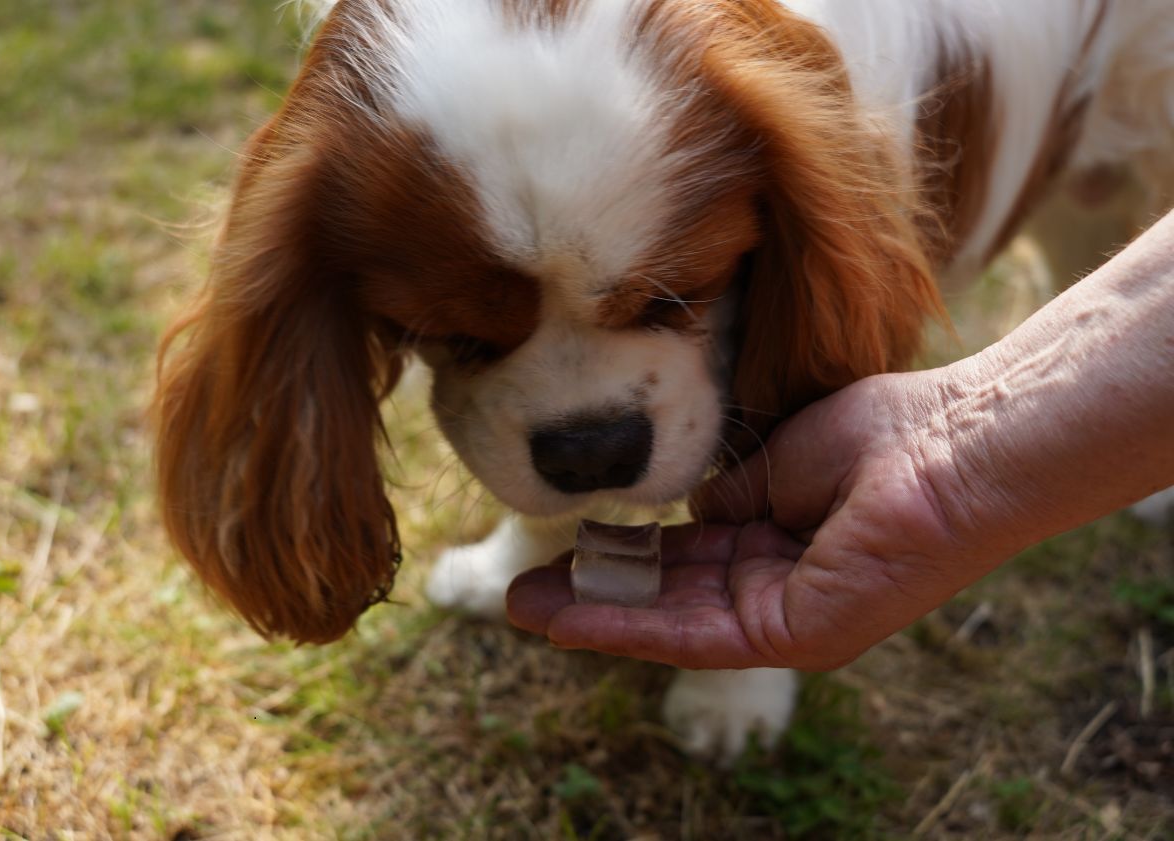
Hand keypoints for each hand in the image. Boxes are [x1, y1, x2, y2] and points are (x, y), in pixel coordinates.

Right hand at [507, 371, 1017, 669]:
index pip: (685, 557)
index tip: (568, 547)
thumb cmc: (879, 434)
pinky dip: (631, 626)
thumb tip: (687, 515)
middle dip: (594, 594)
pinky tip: (573, 619)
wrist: (949, 442)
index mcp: (778, 540)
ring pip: (671, 621)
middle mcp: (778, 586)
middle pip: (668, 596)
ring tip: (523, 608)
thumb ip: (728, 495)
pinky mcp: (794, 635)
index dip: (625, 556)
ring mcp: (785, 616)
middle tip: (521, 593)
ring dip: (596, 616)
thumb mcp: (776, 460)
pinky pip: (696, 636)